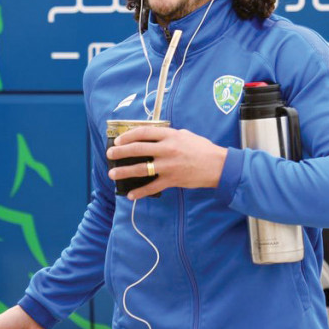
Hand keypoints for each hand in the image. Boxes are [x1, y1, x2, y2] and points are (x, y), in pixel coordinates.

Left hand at [107, 125, 227, 199]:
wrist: (217, 165)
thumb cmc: (202, 149)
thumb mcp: (185, 135)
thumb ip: (168, 135)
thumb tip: (153, 137)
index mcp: (170, 135)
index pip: (143, 132)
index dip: (128, 136)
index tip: (119, 140)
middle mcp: (167, 149)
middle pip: (137, 149)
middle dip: (120, 152)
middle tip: (110, 154)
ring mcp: (168, 165)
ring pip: (141, 168)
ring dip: (124, 171)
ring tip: (113, 173)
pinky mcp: (172, 180)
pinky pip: (152, 187)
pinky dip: (140, 192)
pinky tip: (131, 195)